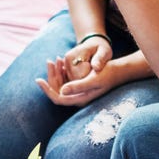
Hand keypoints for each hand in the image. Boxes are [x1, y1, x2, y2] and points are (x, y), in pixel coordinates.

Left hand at [36, 53, 152, 106]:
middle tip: (49, 61)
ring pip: (61, 84)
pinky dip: (62, 71)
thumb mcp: (94, 79)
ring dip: (56, 73)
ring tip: (54, 59)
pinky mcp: (81, 85)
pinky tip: (61, 61)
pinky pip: (67, 80)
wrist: (119, 70)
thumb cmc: (108, 74)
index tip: (39, 79)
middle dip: (51, 77)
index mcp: (80, 99)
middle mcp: (78, 98)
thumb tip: (61, 91)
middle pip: (58, 91)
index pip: (58, 98)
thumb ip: (78, 86)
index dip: (47, 90)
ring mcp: (79, 92)